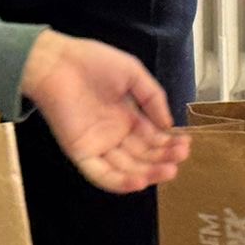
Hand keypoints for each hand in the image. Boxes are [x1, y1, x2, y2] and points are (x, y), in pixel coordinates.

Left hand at [20, 31, 190, 194]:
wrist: (58, 62)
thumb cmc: (93, 62)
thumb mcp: (133, 74)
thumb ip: (153, 98)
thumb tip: (169, 125)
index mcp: (127, 117)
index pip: (153, 139)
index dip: (169, 143)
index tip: (186, 143)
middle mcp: (115, 135)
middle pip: (143, 156)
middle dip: (164, 157)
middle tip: (182, 156)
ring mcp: (99, 145)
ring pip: (127, 169)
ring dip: (149, 173)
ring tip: (169, 170)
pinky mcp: (81, 153)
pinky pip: (102, 174)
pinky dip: (120, 182)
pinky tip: (140, 181)